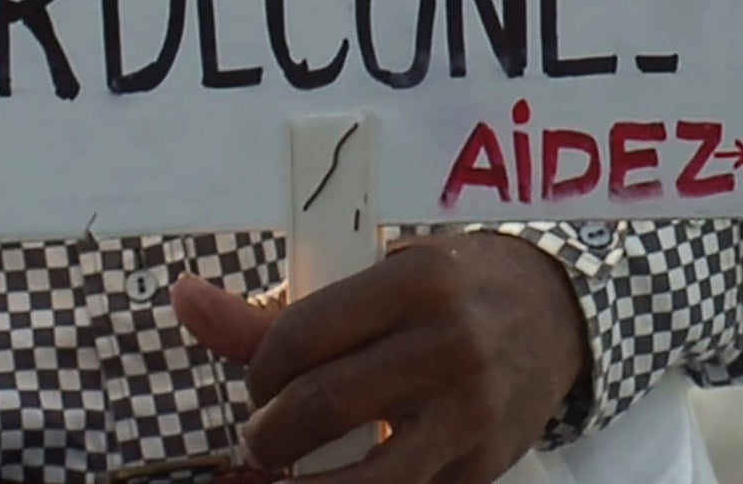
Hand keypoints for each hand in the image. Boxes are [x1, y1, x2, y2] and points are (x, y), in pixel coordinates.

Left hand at [170, 230, 588, 481]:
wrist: (558, 314)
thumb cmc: (450, 291)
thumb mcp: (381, 278)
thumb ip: (283, 310)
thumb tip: (184, 301)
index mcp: (416, 283)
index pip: (300, 337)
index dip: (258, 372)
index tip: (260, 383)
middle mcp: (448, 345)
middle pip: (319, 408)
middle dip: (267, 436)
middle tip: (263, 438)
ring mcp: (468, 414)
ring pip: (357, 482)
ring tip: (288, 473)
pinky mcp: (479, 468)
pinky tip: (340, 479)